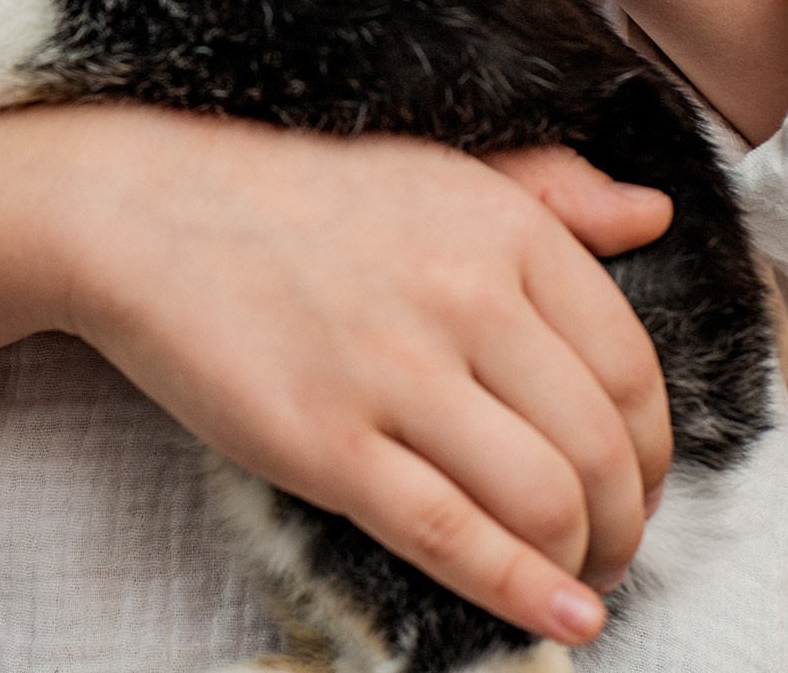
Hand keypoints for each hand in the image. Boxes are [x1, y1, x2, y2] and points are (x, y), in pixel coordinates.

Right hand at [41, 108, 671, 646]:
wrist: (134, 212)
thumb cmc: (276, 194)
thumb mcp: (426, 168)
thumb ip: (545, 189)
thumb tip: (648, 216)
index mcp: (500, 227)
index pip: (631, 368)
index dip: (653, 449)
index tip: (636, 481)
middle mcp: (463, 296)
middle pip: (603, 446)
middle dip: (625, 521)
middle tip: (608, 545)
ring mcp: (392, 373)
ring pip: (544, 499)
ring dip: (582, 561)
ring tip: (572, 579)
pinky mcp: (323, 442)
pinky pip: (451, 535)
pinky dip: (523, 593)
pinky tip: (558, 618)